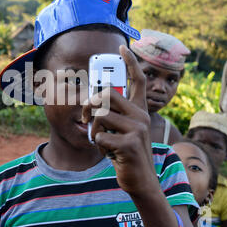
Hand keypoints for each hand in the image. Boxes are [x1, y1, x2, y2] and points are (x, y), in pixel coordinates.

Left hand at [82, 45, 157, 196]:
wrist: (141, 181)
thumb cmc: (126, 154)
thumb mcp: (122, 131)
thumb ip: (113, 115)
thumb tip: (92, 101)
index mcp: (140, 110)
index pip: (138, 79)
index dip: (130, 62)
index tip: (122, 45)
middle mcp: (142, 115)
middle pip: (107, 94)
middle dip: (89, 106)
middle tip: (85, 120)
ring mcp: (138, 129)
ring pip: (100, 116)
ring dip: (94, 132)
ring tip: (102, 143)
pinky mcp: (131, 144)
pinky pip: (100, 137)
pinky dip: (98, 147)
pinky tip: (110, 154)